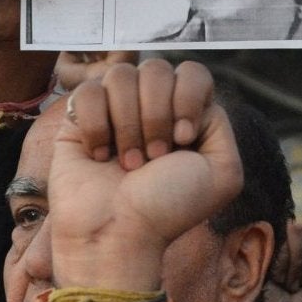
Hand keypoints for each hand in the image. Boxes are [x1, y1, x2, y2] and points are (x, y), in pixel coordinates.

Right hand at [45, 59, 239, 293]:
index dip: (187, 99)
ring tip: (128, 163)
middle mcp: (151, 108)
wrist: (117, 233)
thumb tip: (189, 98)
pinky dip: (96, 126)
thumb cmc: (168, 208)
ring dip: (128, 124)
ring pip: (121, 75)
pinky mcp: (79, 118)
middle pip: (156, 68)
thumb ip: (220, 123)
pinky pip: (89, 91)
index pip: (192, 73)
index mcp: (186, 116)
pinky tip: (99, 156)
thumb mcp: (222, 170)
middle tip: (154, 159)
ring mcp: (115, 110)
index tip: (182, 140)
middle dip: (157, 115)